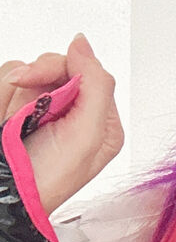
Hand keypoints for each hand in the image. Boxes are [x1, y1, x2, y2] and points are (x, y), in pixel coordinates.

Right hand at [1, 36, 124, 215]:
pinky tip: (4, 116)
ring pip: (28, 69)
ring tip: (12, 118)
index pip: (89, 71)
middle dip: (37, 76)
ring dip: (15, 88)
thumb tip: (83, 43)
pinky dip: (2, 94)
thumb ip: (96, 85)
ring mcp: (40, 110)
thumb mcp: (86, 135)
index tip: (47, 83)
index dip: (68, 68)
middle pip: (58, 65)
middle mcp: (72, 113)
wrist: (4, 198)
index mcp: (100, 121)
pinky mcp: (14, 109)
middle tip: (22, 99)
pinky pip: (7, 78)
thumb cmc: (46, 181)